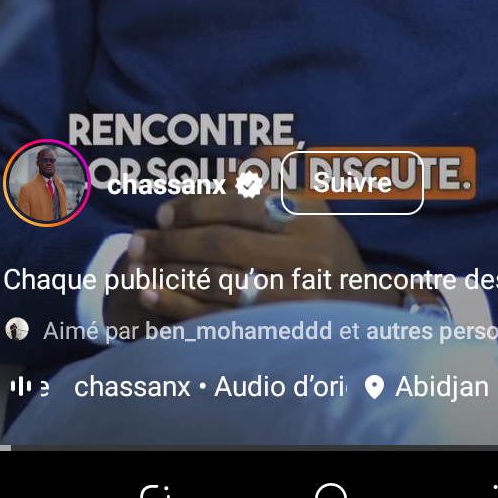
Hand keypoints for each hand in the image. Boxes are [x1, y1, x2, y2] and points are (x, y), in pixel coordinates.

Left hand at [122, 180, 370, 322]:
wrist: (362, 312)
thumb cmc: (324, 252)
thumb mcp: (309, 209)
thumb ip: (271, 182)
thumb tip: (225, 166)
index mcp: (308, 217)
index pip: (243, 204)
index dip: (197, 206)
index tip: (164, 212)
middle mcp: (303, 255)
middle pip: (224, 243)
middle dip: (173, 241)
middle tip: (139, 241)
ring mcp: (291, 297)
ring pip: (217, 281)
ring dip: (169, 274)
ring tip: (136, 269)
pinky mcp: (276, 330)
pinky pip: (219, 317)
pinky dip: (180, 306)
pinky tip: (152, 298)